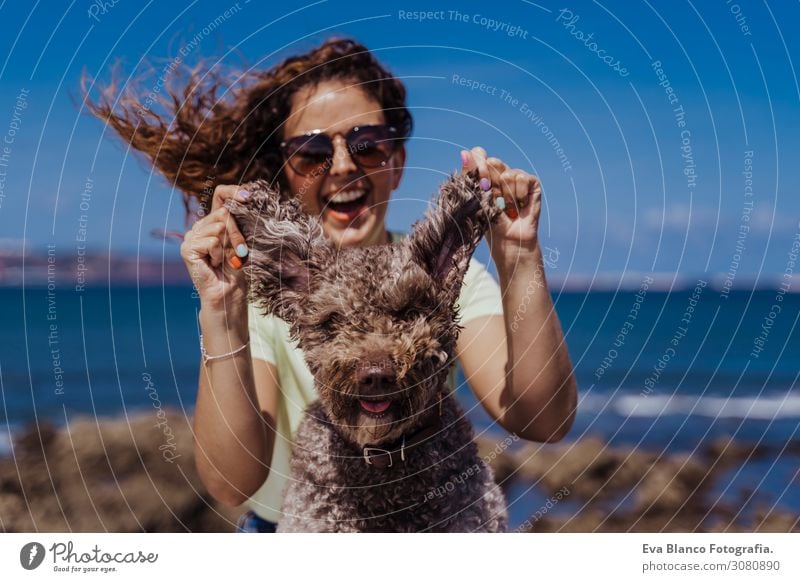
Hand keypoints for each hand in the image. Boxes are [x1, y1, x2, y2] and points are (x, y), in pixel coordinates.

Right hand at [180, 185, 250, 312]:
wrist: (228, 293)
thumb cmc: (236, 269)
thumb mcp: (241, 240)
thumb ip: (237, 221)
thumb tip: (244, 198)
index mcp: (213, 222)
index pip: (220, 196)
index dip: (232, 192)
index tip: (248, 195)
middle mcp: (200, 226)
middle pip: (223, 213)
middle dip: (237, 233)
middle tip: (239, 252)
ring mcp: (191, 236)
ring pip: (219, 226)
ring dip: (229, 246)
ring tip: (225, 260)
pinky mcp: (187, 247)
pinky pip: (212, 240)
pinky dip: (220, 253)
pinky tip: (215, 264)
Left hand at [460, 147, 541, 254]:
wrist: (509, 239)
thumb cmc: (489, 222)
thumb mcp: (476, 198)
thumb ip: (471, 175)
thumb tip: (464, 152)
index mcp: (483, 175)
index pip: (478, 154)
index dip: (478, 164)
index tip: (479, 182)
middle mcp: (500, 173)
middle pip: (493, 161)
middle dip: (490, 182)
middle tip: (493, 200)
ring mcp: (516, 176)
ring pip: (507, 173)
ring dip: (505, 195)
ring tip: (507, 208)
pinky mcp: (531, 183)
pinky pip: (522, 178)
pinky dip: (518, 195)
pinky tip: (519, 205)